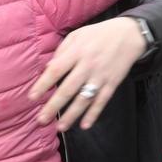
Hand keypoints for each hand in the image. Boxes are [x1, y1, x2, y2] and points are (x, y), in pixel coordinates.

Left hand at [29, 17, 146, 130]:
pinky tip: (84, 125)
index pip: (56, 70)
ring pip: (84, 99)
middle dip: (53, 106)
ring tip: (60, 127)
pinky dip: (94, 114)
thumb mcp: (77, 35)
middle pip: (68, 89)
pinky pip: (102, 101)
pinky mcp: (112, 83)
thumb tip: (47, 68)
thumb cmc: (98, 34)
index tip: (32, 97)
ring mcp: (101, 76)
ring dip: (72, 115)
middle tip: (41, 120)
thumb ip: (61, 51)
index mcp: (77, 52)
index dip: (43, 84)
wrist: (128, 34)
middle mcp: (88, 65)